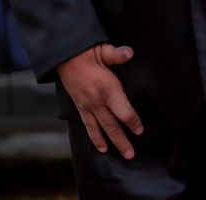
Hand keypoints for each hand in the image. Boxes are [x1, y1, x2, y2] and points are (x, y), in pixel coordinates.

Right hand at [56, 43, 142, 158]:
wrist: (65, 58)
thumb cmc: (87, 54)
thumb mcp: (103, 51)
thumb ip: (118, 54)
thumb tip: (130, 53)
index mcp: (107, 89)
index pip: (123, 111)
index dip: (133, 122)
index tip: (140, 130)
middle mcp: (97, 102)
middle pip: (113, 126)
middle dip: (123, 141)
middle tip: (131, 154)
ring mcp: (88, 107)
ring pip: (102, 129)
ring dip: (112, 143)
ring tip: (123, 154)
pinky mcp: (81, 108)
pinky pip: (89, 126)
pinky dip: (95, 138)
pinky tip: (102, 147)